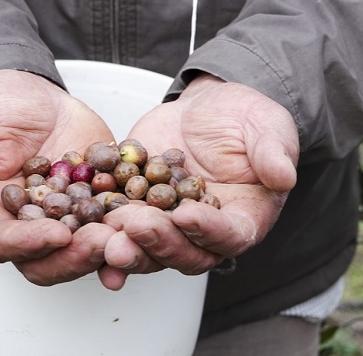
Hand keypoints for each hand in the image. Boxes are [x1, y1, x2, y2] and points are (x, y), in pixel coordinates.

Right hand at [0, 69, 117, 285]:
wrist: (29, 97)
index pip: (1, 241)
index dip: (27, 243)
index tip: (56, 233)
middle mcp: (25, 226)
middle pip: (46, 259)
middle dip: (75, 256)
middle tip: (102, 243)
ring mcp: (63, 218)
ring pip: (84, 249)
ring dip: (109, 249)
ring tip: (132, 237)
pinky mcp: (94, 204)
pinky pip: (114, 222)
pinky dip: (132, 226)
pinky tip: (154, 221)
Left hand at [99, 74, 298, 289]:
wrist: (208, 108)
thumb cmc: (245, 118)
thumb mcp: (267, 127)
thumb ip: (274, 152)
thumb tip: (284, 176)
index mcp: (241, 220)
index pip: (228, 235)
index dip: (208, 230)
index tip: (187, 215)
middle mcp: (203, 232)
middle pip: (182, 252)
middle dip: (157, 243)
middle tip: (133, 227)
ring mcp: (167, 224)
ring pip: (146, 247)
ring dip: (124, 245)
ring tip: (103, 235)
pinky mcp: (136, 209)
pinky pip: (116, 224)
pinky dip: (98, 229)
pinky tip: (78, 226)